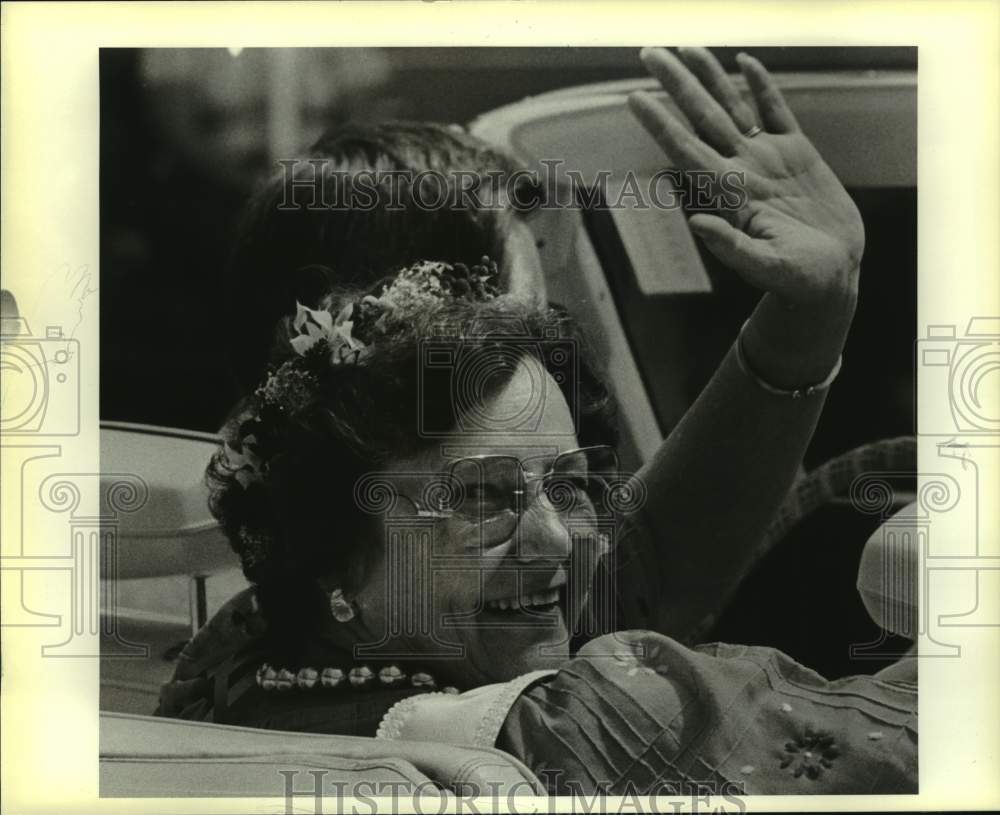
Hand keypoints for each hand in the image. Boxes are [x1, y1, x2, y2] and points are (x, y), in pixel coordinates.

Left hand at [629, 47, 863, 307]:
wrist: (832, 276)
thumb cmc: (798, 281)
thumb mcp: (766, 268)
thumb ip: (731, 248)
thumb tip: (696, 223)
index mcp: (729, 194)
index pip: (685, 150)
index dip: (659, 123)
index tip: (633, 97)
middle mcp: (742, 169)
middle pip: (701, 117)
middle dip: (675, 85)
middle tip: (648, 52)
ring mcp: (768, 159)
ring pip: (732, 107)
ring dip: (709, 78)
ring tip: (688, 48)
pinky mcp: (799, 154)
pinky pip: (776, 111)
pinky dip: (761, 86)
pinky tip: (744, 63)